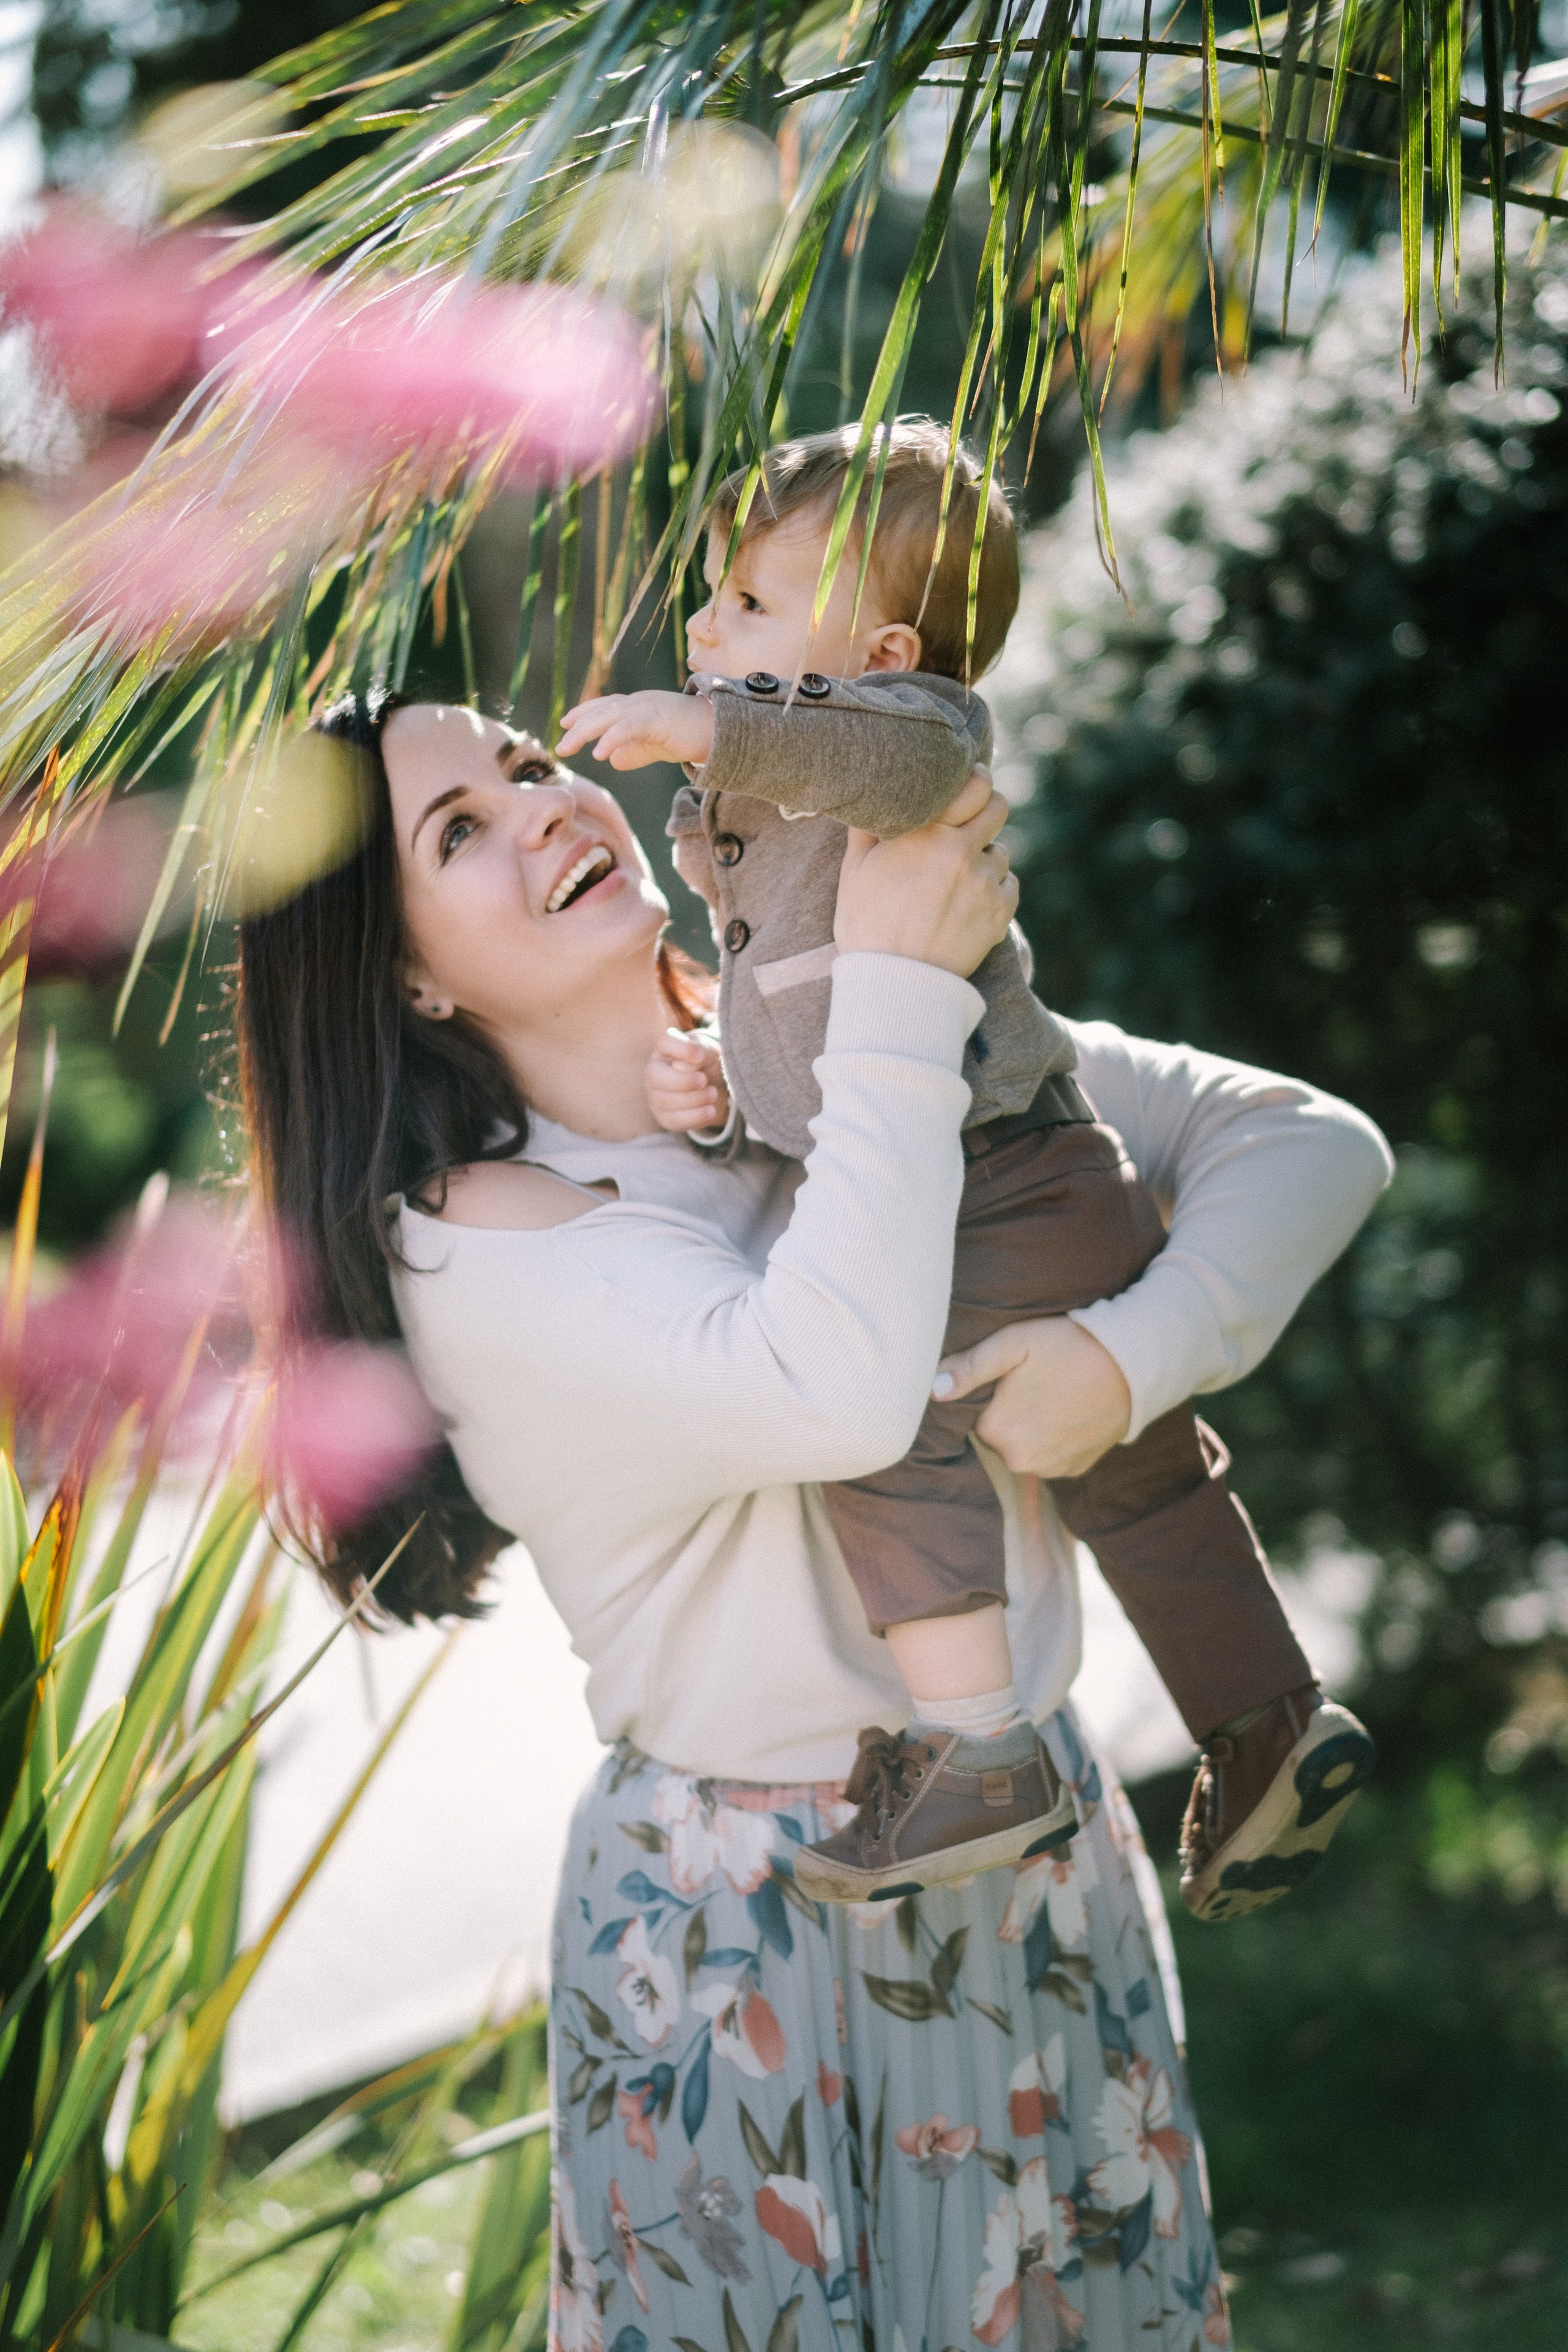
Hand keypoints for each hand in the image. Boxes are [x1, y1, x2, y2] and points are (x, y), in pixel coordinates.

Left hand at [557, 690, 714, 771]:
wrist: (722, 731)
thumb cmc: (690, 736)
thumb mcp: (655, 746)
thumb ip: (634, 752)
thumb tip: (613, 760)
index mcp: (639, 707)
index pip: (605, 706)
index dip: (584, 712)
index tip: (565, 723)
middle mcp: (640, 702)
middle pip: (601, 710)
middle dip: (578, 726)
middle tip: (561, 747)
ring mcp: (649, 708)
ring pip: (610, 715)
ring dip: (586, 731)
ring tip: (568, 747)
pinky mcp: (660, 719)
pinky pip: (630, 727)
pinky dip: (612, 738)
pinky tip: (599, 753)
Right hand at [646, 1028, 730, 1133]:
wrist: (714, 1087)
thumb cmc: (709, 1064)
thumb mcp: (711, 1052)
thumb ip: (701, 1051)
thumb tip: (685, 1066)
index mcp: (665, 1049)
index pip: (664, 1042)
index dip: (680, 1048)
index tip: (700, 1054)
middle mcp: (654, 1071)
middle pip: (656, 1076)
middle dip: (684, 1081)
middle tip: (704, 1080)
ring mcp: (656, 1096)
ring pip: (667, 1101)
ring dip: (695, 1099)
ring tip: (713, 1093)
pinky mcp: (665, 1117)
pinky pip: (675, 1120)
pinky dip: (696, 1116)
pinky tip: (710, 1110)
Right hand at [833, 765, 1015, 977]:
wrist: (895, 983)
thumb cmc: (867, 928)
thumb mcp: (854, 873)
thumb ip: (866, 830)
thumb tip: (872, 802)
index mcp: (925, 831)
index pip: (974, 783)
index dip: (976, 782)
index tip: (971, 787)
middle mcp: (960, 849)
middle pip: (998, 807)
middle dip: (986, 812)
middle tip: (971, 827)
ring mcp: (984, 880)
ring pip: (1001, 852)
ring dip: (985, 860)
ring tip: (959, 881)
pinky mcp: (1000, 911)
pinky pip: (1010, 886)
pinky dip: (995, 891)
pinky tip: (970, 904)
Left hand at [932, 1316, 1131, 1477]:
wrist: (1133, 1364)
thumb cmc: (1068, 1346)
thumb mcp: (1013, 1344)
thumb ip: (968, 1367)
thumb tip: (933, 1390)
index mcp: (997, 1431)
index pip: (972, 1415)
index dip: (988, 1393)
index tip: (1009, 1374)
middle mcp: (1020, 1461)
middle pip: (997, 1434)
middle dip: (1008, 1411)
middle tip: (1034, 1380)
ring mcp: (1051, 1470)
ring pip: (1023, 1446)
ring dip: (1031, 1426)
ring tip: (1054, 1392)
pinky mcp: (1076, 1469)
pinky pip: (1050, 1455)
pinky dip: (1054, 1438)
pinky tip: (1069, 1410)